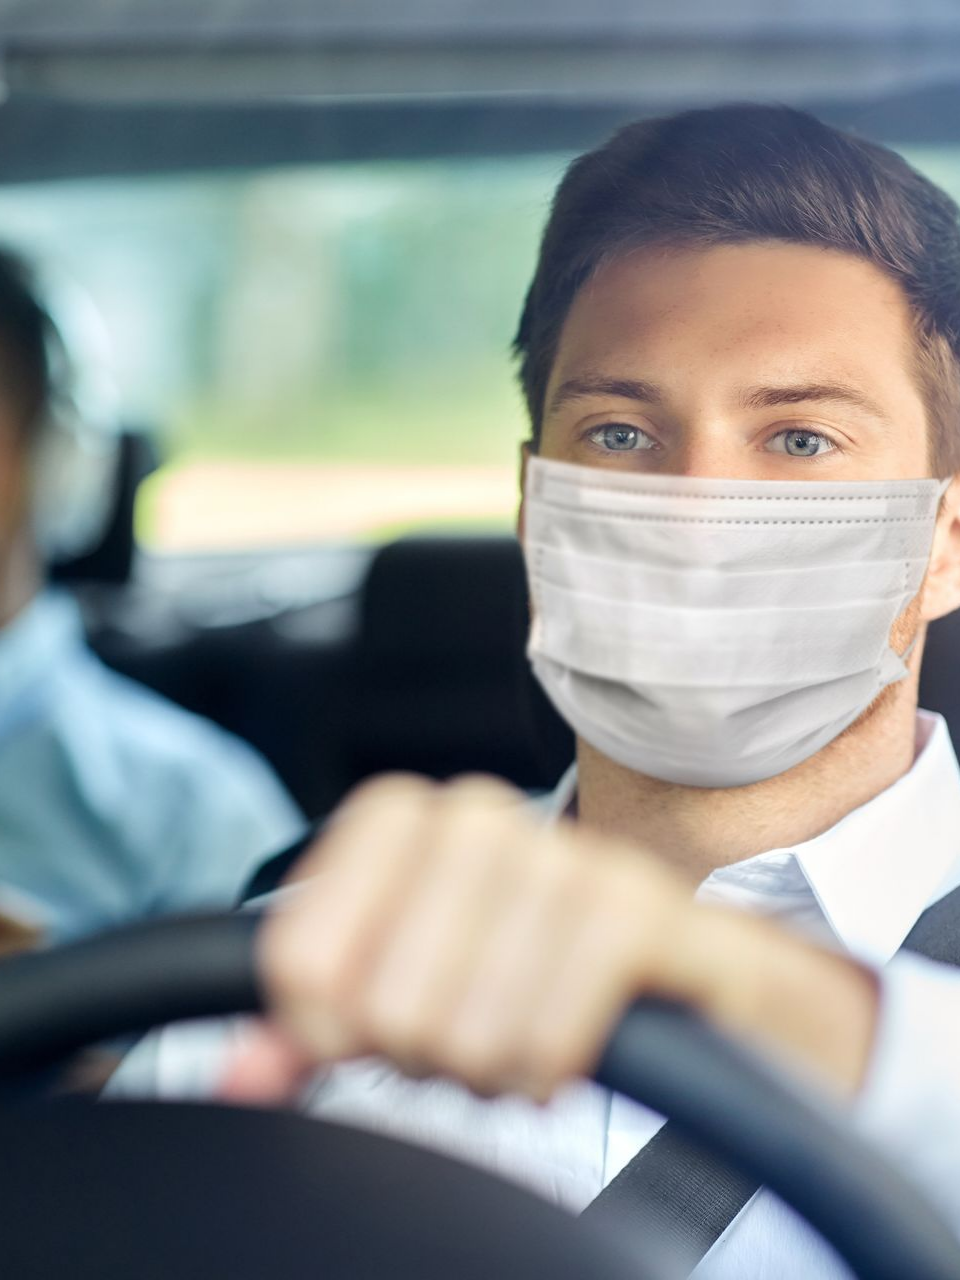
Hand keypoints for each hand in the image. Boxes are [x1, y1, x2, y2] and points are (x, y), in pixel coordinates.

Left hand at [222, 774, 878, 1104]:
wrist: (685, 964)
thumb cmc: (531, 968)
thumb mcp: (413, 986)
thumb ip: (316, 1027)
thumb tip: (235, 1077)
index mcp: (406, 819)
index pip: (300, 951)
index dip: (320, 1022)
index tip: (361, 1037)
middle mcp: (479, 817)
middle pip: (384, 1008)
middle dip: (425, 1055)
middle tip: (470, 1035)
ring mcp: (562, 853)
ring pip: (466, 1030)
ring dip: (492, 1071)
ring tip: (520, 1041)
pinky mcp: (637, 906)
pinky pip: (547, 1034)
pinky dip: (548, 1069)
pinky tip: (565, 1050)